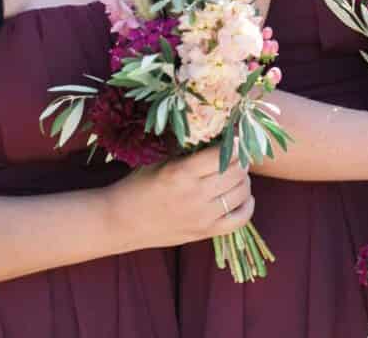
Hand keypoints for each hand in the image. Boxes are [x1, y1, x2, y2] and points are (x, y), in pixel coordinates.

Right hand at [108, 145, 254, 249]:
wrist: (120, 221)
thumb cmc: (139, 185)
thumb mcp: (161, 161)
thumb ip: (189, 151)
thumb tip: (220, 134)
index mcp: (181, 172)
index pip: (222, 154)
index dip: (234, 144)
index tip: (235, 138)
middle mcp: (194, 195)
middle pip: (236, 172)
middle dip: (241, 160)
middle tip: (237, 156)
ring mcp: (202, 216)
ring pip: (241, 193)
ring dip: (244, 180)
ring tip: (237, 174)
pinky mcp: (205, 233)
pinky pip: (240, 219)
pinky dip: (247, 205)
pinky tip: (241, 196)